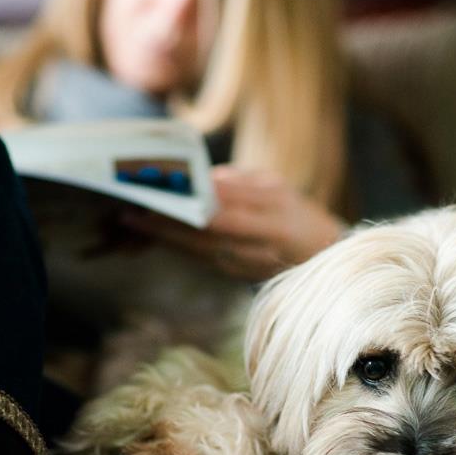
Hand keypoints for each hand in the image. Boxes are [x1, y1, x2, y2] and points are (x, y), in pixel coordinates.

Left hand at [120, 165, 345, 280]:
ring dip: (165, 239)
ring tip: (132, 225)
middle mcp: (263, 240)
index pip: (224, 206)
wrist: (325, 254)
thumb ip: (238, 183)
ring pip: (200, 251)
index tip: (158, 192)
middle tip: (130, 214)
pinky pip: (203, 260)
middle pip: (207, 233)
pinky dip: (177, 249)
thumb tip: (201, 180)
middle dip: (167, 225)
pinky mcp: (239, 274)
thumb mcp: (275, 187)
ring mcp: (251, 262)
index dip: (189, 202)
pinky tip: (153, 239)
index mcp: (275, 209)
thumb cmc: (297, 213)